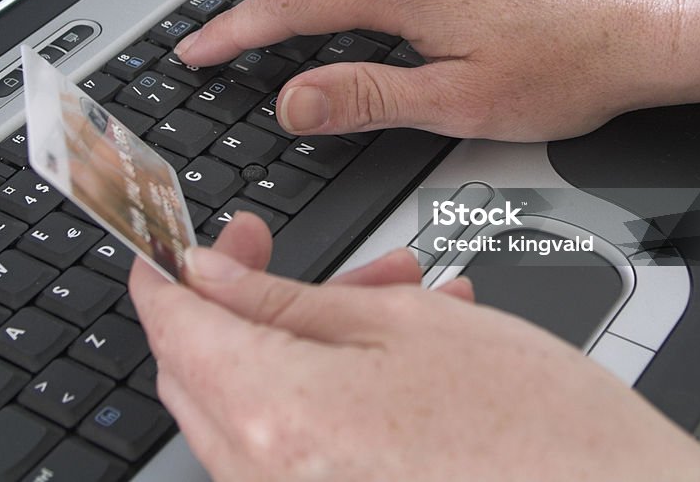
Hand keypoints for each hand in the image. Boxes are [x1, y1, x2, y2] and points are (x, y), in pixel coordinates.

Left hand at [130, 212, 699, 481]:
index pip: (172, 329)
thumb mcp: (400, 324)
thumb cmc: (536, 426)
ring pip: (250, 402)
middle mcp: (267, 479)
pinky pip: (296, 441)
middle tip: (267, 251)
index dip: (163, 273)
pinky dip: (323, 386)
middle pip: (199, 371)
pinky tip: (392, 346)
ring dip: (295, 337)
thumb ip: (284, 301)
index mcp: (274, 416)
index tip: (172, 242)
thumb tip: (207, 276)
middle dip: (230, 300)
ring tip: (378, 288)